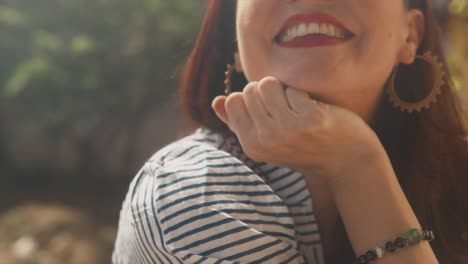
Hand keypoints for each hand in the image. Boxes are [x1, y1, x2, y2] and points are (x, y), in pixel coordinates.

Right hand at [212, 76, 383, 182]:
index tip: (269, 113)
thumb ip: (240, 121)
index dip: (252, 99)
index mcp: (251, 146)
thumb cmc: (304, 145)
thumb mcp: (267, 139)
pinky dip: (303, 95)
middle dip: (268, 92)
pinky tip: (313, 112)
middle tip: (287, 111)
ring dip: (284, 90)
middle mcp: (266, 140)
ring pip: (268, 84)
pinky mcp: (309, 120)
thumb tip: (217, 101)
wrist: (345, 159)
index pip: (233, 100)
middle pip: (250, 89)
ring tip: (297, 108)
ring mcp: (287, 131)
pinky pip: (293, 89)